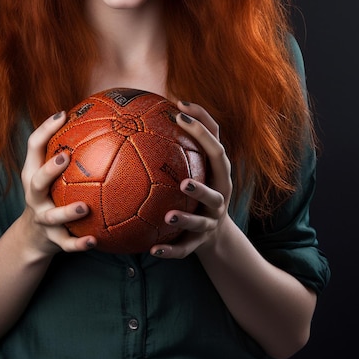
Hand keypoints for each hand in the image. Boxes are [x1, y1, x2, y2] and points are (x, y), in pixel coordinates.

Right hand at [19, 111, 96, 255]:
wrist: (32, 237)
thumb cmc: (51, 194)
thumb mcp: (53, 174)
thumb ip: (71, 151)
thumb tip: (106, 120)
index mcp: (34, 173)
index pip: (33, 147)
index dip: (44, 129)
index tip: (62, 114)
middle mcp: (34, 195)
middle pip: (37, 180)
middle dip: (49, 169)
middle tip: (64, 158)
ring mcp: (42, 218)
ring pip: (51, 216)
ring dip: (67, 212)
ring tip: (84, 207)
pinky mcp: (52, 239)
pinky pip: (66, 244)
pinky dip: (79, 244)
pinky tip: (94, 241)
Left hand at [150, 101, 231, 258]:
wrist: (215, 237)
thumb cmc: (195, 192)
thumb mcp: (193, 169)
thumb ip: (174, 146)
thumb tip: (139, 112)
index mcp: (217, 172)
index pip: (215, 143)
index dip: (202, 125)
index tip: (179, 107)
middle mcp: (219, 194)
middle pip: (218, 184)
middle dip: (203, 179)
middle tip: (183, 179)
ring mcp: (211, 220)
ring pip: (202, 220)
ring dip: (186, 218)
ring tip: (168, 216)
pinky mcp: (200, 243)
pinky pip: (184, 249)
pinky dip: (170, 251)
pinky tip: (152, 251)